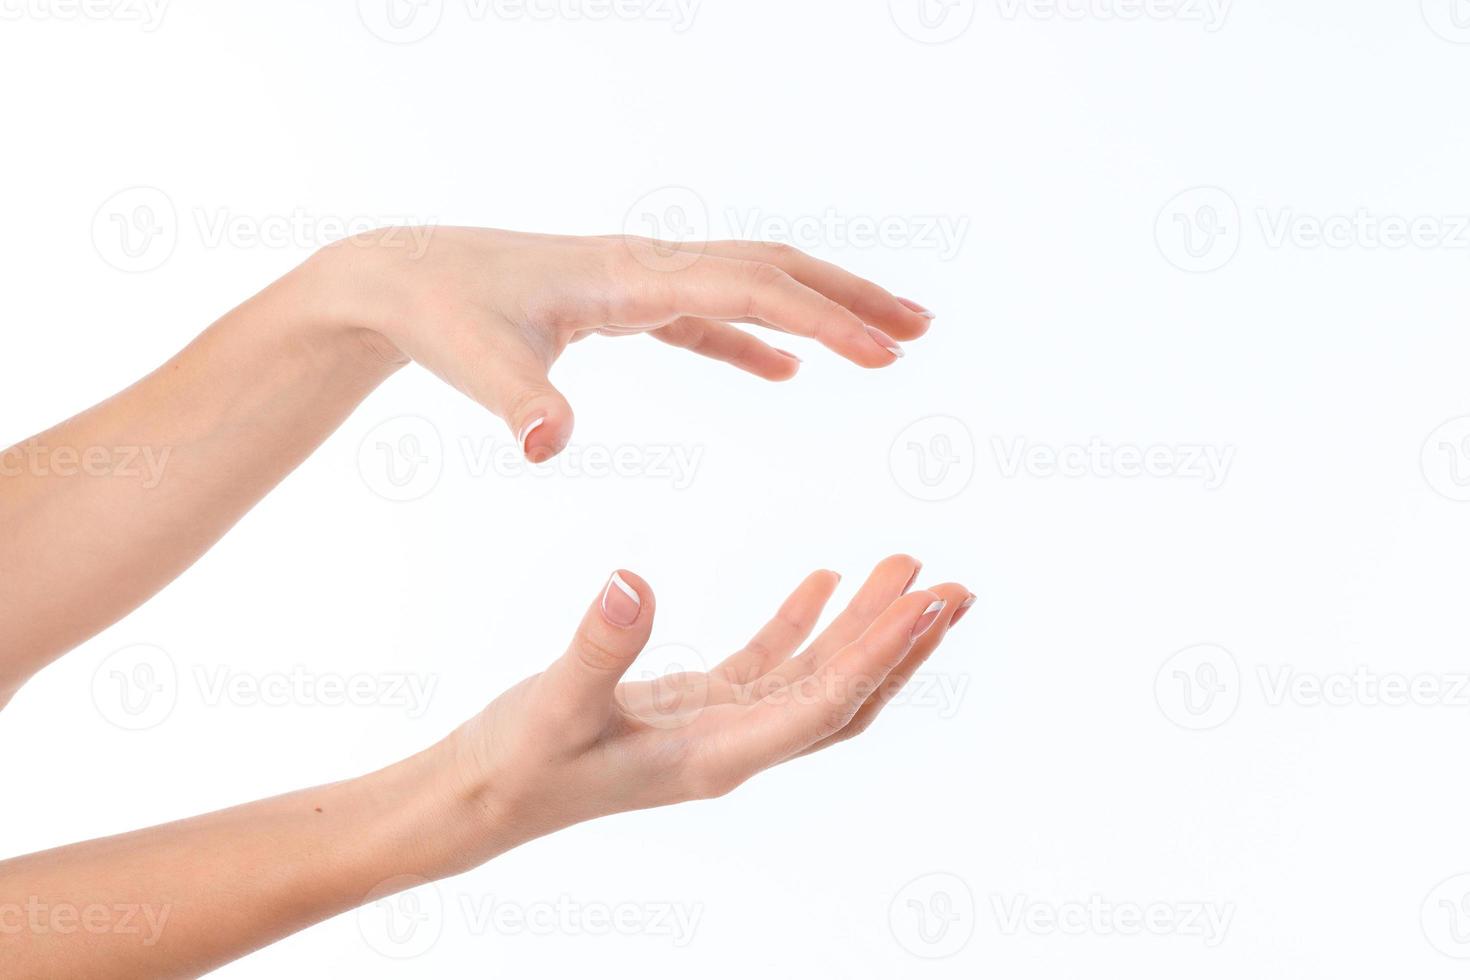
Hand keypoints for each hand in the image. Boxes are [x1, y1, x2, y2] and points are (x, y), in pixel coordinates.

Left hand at [309, 229, 935, 460]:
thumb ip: (518, 402)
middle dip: (849, 297)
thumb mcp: (475, 362)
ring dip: (817, 308)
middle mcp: (648, 266)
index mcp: (630, 277)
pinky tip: (783, 372)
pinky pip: (709, 316)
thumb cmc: (439, 314)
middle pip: (772, 269)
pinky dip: (755, 340)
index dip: (822, 318)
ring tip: (883, 339)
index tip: (885, 352)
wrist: (399, 278)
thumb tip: (553, 445)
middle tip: (920, 329)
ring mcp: (640, 281)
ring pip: (750, 284)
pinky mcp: (624, 303)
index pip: (749, 289)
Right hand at [440, 556, 972, 856]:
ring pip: (812, 677)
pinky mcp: (693, 707)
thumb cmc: (514, 765)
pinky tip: (822, 581)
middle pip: (843, 696)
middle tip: (954, 588)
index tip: (927, 604)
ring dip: (861, 627)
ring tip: (906, 571)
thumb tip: (632, 581)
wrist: (481, 797)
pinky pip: (766, 664)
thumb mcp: (552, 705)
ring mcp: (718, 728)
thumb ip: (597, 649)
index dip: (879, 656)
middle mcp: (733, 748)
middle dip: (900, 645)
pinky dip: (800, 623)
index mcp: (716, 759)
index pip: (823, 705)